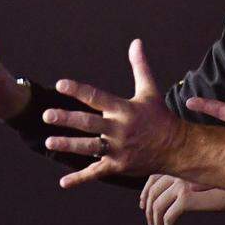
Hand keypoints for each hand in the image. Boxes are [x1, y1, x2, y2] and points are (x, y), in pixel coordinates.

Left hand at [44, 39, 187, 187]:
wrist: (177, 148)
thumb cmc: (159, 117)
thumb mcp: (149, 91)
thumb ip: (139, 67)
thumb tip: (136, 42)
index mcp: (124, 109)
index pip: (97, 97)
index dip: (78, 90)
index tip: (60, 84)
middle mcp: (119, 130)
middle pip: (88, 124)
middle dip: (66, 120)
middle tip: (46, 115)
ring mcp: (118, 149)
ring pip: (89, 147)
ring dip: (68, 145)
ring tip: (49, 142)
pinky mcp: (118, 166)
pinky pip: (96, 172)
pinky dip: (80, 178)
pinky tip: (64, 182)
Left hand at [140, 174, 224, 224]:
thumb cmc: (224, 190)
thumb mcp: (200, 185)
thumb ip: (184, 186)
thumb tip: (167, 200)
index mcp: (178, 168)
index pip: (153, 179)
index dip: (145, 193)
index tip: (143, 207)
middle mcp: (176, 174)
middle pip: (153, 195)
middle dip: (150, 213)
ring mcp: (180, 185)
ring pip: (158, 208)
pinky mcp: (186, 198)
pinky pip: (169, 218)